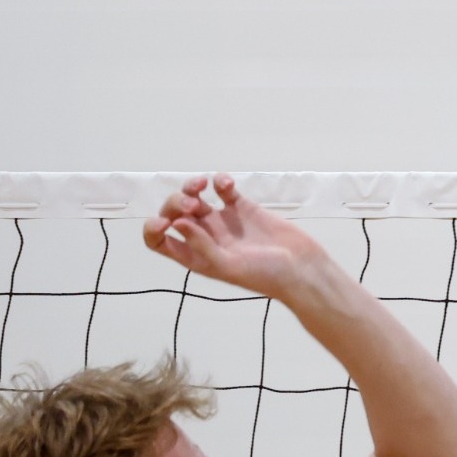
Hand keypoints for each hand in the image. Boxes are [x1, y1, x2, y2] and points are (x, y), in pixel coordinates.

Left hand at [142, 174, 330, 300]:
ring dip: (192, 187)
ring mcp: (224, 221)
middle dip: (176, 203)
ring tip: (202, 186)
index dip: (154, 229)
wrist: (302, 268)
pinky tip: (227, 183)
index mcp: (195, 256)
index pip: (160, 241)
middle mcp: (205, 237)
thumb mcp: (229, 266)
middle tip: (194, 205)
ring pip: (194, 196)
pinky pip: (223, 190)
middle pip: (174, 213)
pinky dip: (220, 181)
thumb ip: (201, 246)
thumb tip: (176, 223)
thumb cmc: (266, 275)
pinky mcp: (243, 208)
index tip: (165, 221)